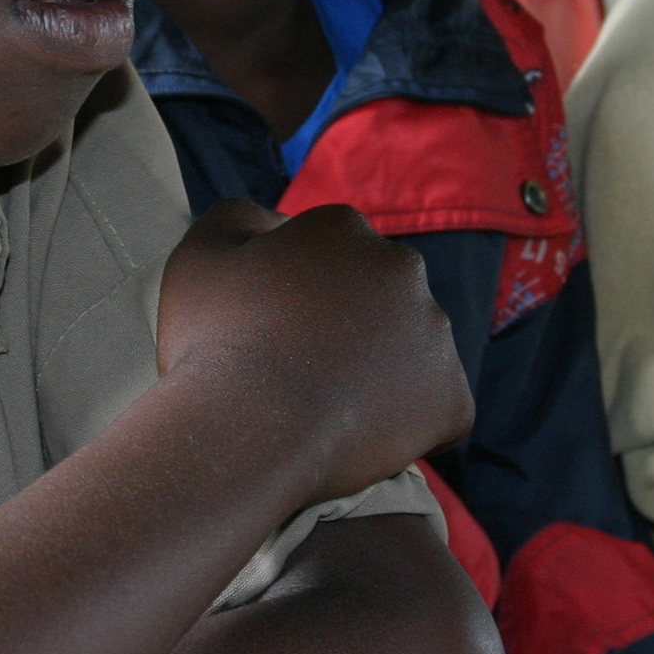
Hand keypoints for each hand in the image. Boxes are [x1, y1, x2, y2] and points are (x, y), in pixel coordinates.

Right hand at [156, 199, 473, 500]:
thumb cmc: (216, 342)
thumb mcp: (202, 253)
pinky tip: (364, 435)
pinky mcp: (452, 397)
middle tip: (299, 370)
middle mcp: (402, 267)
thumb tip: (277, 221)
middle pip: (375, 297)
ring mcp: (434, 333)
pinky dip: (409, 422)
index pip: (326, 257)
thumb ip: (239, 217)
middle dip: (348, 326)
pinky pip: (437, 409)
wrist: (250, 432)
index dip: (295, 297)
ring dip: (380, 370)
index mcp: (343, 227)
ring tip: (327, 407)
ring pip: (408, 350)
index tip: (268, 332)